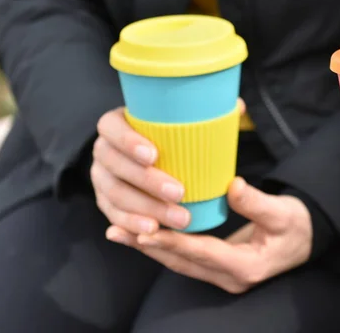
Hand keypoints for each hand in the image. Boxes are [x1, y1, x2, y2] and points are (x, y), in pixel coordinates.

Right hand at [91, 100, 246, 233]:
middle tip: (179, 192)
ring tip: (178, 218)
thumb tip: (238, 107)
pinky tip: (152, 231)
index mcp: (116, 124)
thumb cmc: (173, 137)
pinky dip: (131, 224)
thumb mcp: (186, 120)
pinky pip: (113, 216)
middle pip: (114, 165)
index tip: (154, 154)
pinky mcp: (106, 202)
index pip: (110, 128)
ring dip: (145, 208)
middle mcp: (102, 150)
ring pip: (115, 194)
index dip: (127, 140)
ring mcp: (101, 178)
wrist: (153, 159)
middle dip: (146, 181)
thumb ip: (209, 112)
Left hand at [107, 178, 312, 293]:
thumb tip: (232, 186)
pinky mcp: (218, 268)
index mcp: (246, 266)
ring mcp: (223, 276)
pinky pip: (185, 259)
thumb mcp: (283, 212)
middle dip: (149, 247)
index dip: (172, 242)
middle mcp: (231, 278)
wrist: (306, 241)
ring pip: (179, 264)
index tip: (145, 229)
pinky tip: (144, 235)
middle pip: (182, 263)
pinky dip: (163, 247)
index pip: (202, 253)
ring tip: (119, 233)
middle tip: (116, 231)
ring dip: (150, 249)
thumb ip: (257, 202)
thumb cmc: (297, 225)